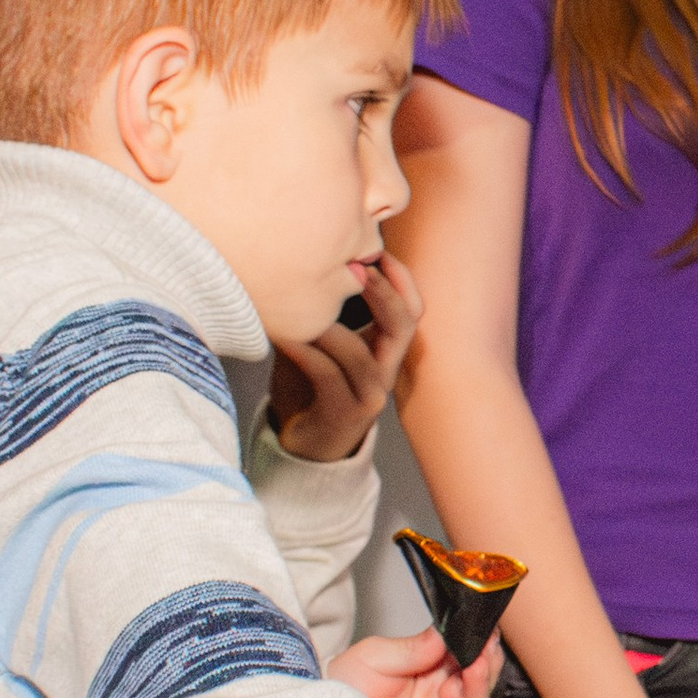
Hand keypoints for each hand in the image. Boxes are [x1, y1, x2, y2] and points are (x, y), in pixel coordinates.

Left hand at [270, 251, 424, 463]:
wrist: (303, 445)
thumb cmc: (309, 388)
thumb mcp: (315, 343)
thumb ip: (316, 312)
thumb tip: (294, 265)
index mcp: (384, 350)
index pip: (410, 310)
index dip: (401, 280)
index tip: (378, 251)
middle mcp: (386, 371)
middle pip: (404, 326)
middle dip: (385, 293)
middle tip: (359, 267)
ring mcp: (370, 395)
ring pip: (362, 354)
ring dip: (333, 325)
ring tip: (310, 301)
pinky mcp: (346, 413)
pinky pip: (329, 376)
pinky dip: (308, 352)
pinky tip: (287, 337)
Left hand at [325, 628, 498, 697]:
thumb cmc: (340, 691)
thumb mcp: (374, 657)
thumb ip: (411, 648)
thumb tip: (445, 635)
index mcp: (429, 678)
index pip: (466, 663)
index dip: (481, 648)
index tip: (488, 630)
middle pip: (475, 689)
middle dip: (487, 667)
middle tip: (489, 646)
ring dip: (477, 688)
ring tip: (476, 665)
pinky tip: (453, 692)